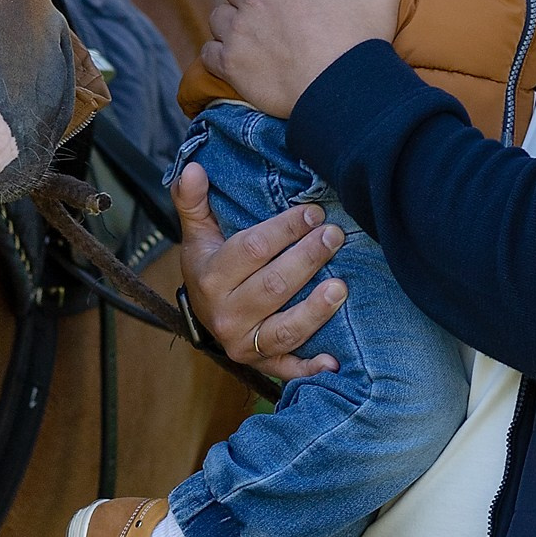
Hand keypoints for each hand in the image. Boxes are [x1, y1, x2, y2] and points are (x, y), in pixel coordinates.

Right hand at [175, 160, 346, 382]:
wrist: (205, 313)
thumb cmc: (210, 265)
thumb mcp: (198, 231)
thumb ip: (194, 199)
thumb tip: (194, 167)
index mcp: (210, 277)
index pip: (252, 250)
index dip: (285, 230)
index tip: (313, 212)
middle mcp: (225, 314)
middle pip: (273, 286)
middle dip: (308, 259)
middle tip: (335, 236)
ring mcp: (244, 342)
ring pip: (285, 328)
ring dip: (315, 310)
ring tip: (342, 286)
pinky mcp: (261, 363)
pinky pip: (287, 369)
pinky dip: (310, 368)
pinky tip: (333, 362)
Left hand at [202, 0, 425, 115]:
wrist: (343, 90)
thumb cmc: (360, 37)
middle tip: (265, 8)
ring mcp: (239, 31)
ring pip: (218, 15)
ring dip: (231, 22)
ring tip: (251, 34)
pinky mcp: (231, 65)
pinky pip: (209, 52)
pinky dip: (219, 55)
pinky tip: (237, 60)